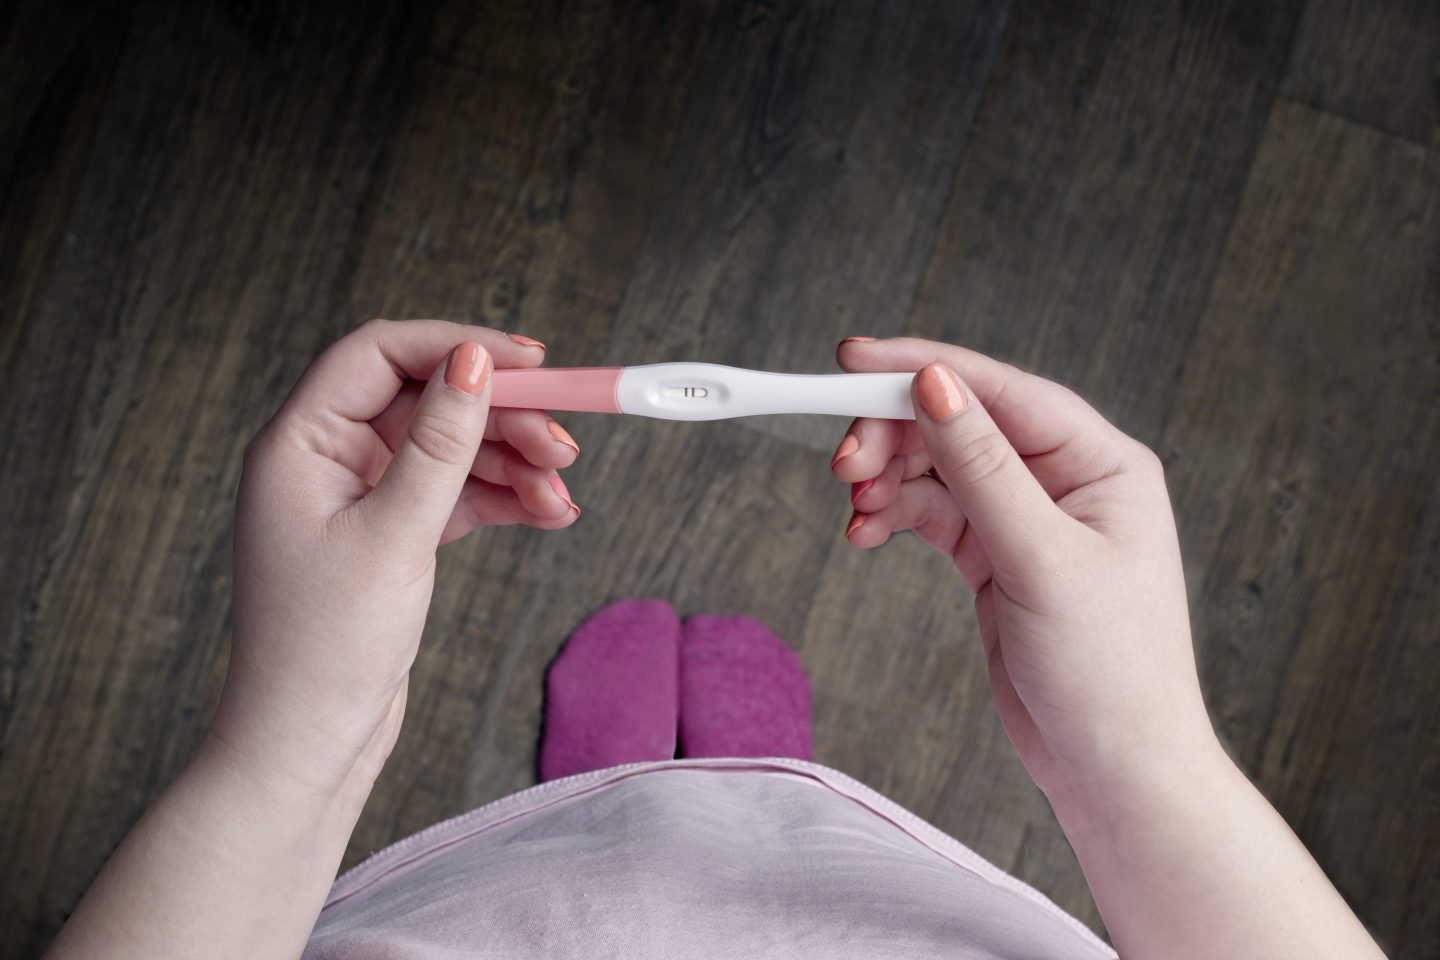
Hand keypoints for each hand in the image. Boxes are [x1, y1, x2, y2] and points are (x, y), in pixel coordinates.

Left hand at [213, 319, 580, 792]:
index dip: (456, 346)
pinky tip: (548, 512)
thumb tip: (473, 363)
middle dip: (501, 417)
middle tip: (564, 444)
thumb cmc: (326, 648)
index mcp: (301, 443)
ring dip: (511, 463)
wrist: (309, 745)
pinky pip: (456, 494)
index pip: (380, 355)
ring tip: (561, 493)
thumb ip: (439, 446)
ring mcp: (361, 497)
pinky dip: (502, 499)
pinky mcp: (391, 535)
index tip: (530, 360)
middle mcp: (327, 459)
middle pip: (428, 402)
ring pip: (450, 449)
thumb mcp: (394, 537)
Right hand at [831, 337, 1215, 803]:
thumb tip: (936, 385)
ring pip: (937, 469)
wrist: (1113, 770)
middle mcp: (1064, 480)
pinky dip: (893, 516)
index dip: (922, 368)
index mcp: (1100, 462)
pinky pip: (931, 514)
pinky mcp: (994, 557)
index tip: (853, 362)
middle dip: (894, 435)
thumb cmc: (1110, 673)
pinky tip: (866, 533)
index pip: (1000, 390)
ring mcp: (1026, 519)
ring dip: (888, 481)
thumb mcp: (1042, 560)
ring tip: (857, 512)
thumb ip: (984, 468)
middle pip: (959, 424)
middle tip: (843, 462)